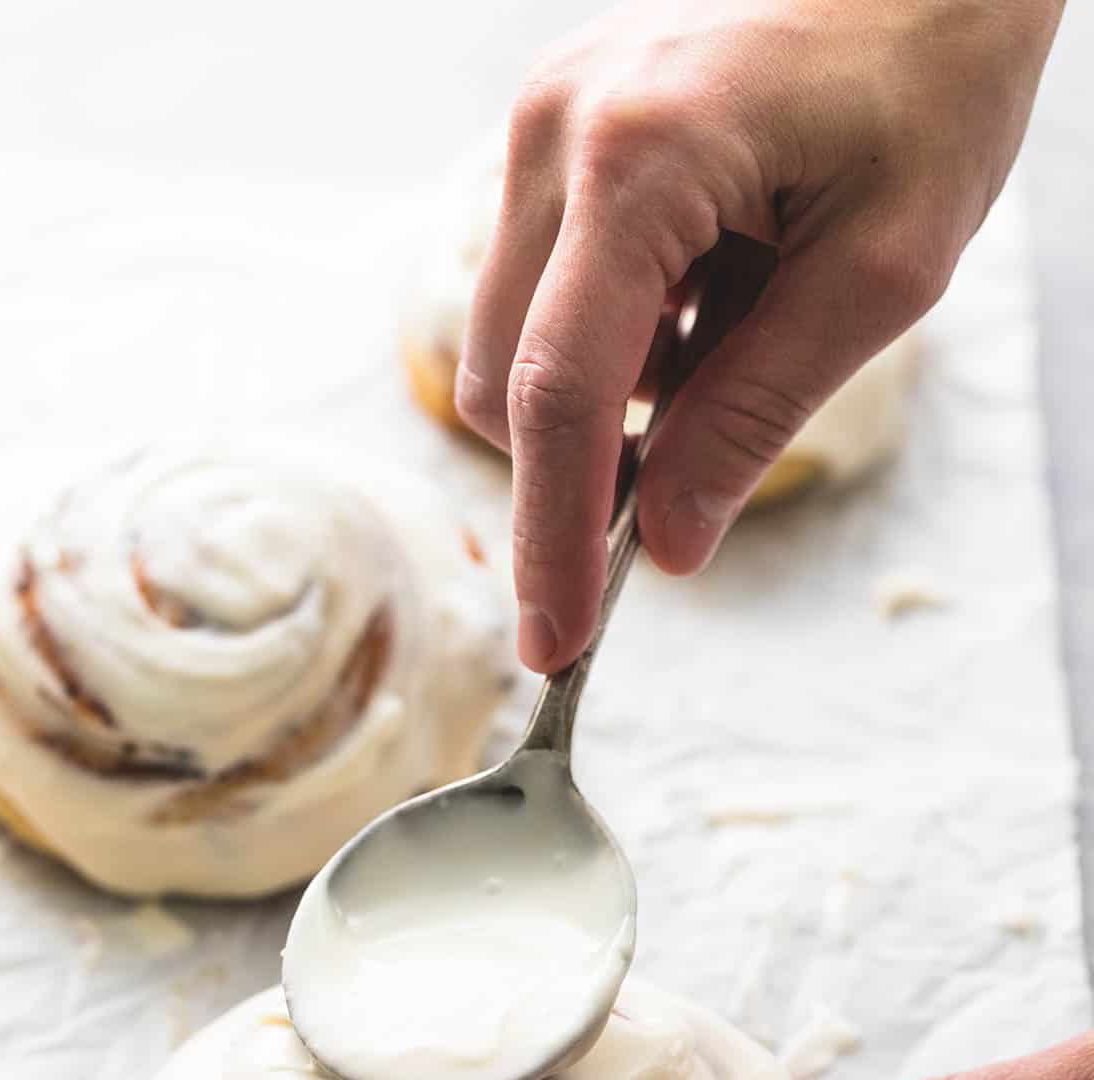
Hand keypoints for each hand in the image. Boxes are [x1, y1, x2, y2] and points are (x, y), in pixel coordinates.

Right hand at [457, 0, 1063, 671]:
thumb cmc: (930, 79)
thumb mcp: (880, 274)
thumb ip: (756, 415)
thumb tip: (666, 543)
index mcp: (638, 159)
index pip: (561, 396)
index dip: (554, 539)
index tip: (559, 642)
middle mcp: (558, 133)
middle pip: (505, 384)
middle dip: (584, 464)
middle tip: (695, 472)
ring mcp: (545, 125)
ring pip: (509, 345)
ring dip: (606, 393)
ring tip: (733, 323)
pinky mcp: (556, 134)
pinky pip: (542, 289)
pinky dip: (612, 336)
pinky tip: (704, 290)